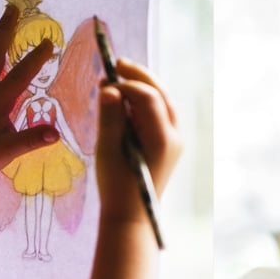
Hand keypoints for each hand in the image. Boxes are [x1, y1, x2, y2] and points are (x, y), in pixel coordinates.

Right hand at [96, 58, 181, 223]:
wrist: (131, 216)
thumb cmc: (116, 186)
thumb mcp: (107, 151)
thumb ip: (110, 118)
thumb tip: (109, 87)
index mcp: (162, 139)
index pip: (149, 98)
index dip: (128, 83)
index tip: (105, 80)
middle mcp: (174, 136)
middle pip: (161, 94)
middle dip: (139, 76)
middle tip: (116, 62)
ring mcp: (174, 140)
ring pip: (163, 101)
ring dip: (143, 85)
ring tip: (120, 74)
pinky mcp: (169, 143)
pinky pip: (160, 113)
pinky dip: (145, 100)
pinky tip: (127, 97)